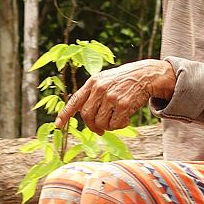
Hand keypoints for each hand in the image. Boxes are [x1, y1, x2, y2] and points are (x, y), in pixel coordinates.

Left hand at [55, 59, 174, 134]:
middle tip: (100, 129)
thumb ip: (93, 93)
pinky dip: (119, 126)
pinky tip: (126, 119)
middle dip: (92, 126)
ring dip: (108, 126)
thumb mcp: (105, 80)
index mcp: (93, 82)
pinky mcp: (123, 104)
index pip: (75, 100)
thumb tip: (84, 114)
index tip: (58, 125)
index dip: (65, 114)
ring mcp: (111, 96)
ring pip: (100, 123)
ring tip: (116, 119)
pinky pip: (115, 125)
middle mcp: (99, 88)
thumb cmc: (124, 80)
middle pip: (87, 116)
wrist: (146, 74)